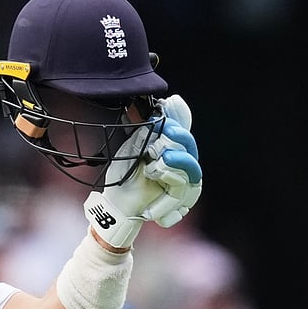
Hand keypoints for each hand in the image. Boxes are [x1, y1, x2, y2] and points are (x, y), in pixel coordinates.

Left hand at [84, 94, 202, 248]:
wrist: (116, 204)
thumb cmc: (123, 177)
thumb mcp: (129, 150)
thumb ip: (144, 134)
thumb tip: (157, 113)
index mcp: (166, 146)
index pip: (180, 127)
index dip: (179, 116)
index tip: (169, 104)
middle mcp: (178, 161)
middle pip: (189, 144)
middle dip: (178, 138)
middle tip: (162, 137)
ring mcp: (180, 179)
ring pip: (191, 166)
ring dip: (177, 160)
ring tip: (158, 161)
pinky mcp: (178, 196)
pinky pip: (182, 185)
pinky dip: (170, 177)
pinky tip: (156, 172)